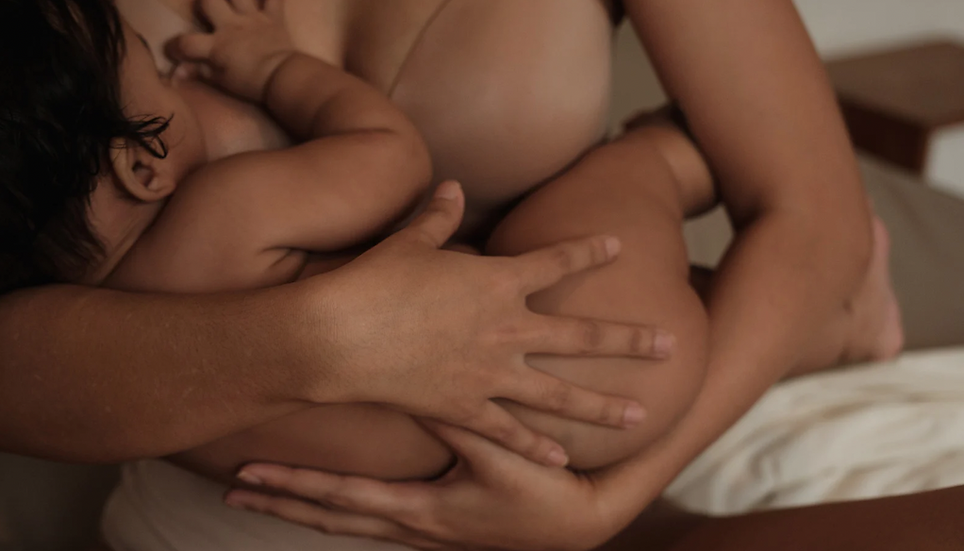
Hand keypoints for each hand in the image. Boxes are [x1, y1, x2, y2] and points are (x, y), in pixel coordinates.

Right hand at [167, 0, 292, 101]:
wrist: (283, 77)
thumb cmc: (250, 82)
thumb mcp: (221, 81)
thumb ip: (199, 73)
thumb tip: (176, 73)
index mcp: (216, 45)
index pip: (187, 43)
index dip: (175, 46)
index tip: (173, 51)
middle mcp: (230, 25)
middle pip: (209, 2)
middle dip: (203, 3)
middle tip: (207, 9)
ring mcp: (252, 18)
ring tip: (231, 2)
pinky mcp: (273, 17)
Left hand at [225, 421, 624, 550]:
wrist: (574, 526)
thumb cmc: (537, 492)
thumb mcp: (496, 455)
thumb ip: (453, 420)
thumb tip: (407, 387)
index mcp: (418, 512)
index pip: (339, 499)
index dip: (292, 487)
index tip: (246, 476)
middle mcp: (410, 529)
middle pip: (329, 520)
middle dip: (281, 505)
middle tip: (233, 490)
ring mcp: (420, 535)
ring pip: (348, 526)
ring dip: (307, 509)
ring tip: (269, 495)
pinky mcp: (434, 530)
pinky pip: (373, 523)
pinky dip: (342, 512)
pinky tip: (335, 501)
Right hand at [302, 181, 673, 465]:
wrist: (339, 335)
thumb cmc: (372, 282)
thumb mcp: (409, 242)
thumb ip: (439, 216)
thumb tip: (453, 187)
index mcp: (496, 281)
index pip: (556, 261)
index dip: (589, 250)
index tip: (619, 245)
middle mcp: (506, 328)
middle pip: (583, 336)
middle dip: (631, 339)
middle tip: (671, 344)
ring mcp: (490, 373)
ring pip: (561, 394)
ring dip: (604, 407)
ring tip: (642, 417)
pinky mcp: (466, 408)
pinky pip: (510, 433)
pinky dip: (536, 447)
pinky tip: (563, 461)